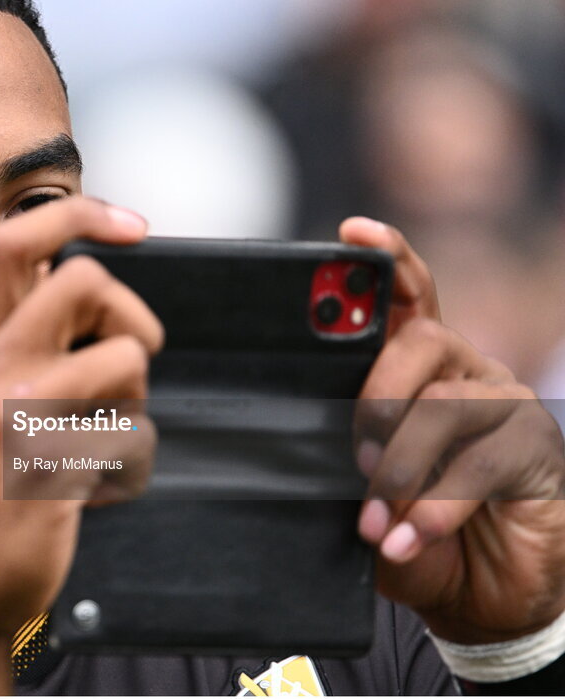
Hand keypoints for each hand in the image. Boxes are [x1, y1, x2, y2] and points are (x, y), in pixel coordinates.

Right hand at [0, 197, 162, 693]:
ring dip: (135, 397)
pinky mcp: (51, 460)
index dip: (79, 213)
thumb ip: (27, 343)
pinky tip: (93, 482)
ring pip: (127, 354)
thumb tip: (86, 289)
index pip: (15, 242)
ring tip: (101, 433)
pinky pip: (133, 433)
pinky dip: (130, 459)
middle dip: (130, 311)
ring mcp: (20, 411)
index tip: (132, 227)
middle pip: (85, 279)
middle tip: (127, 355)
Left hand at [341, 217, 564, 643]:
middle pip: (422, 340)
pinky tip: (409, 536)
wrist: (480, 595)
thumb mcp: (363, 489)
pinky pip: (482, 462)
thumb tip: (290, 431)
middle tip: (357, 456)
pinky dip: (436, 507)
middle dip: (378, 393)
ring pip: (447, 403)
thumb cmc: (411, 528)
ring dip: (403, 464)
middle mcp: (464, 372)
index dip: (386, 259)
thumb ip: (342, 452)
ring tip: (376, 513)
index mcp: (418, 369)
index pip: (408, 297)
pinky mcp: (537, 449)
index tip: (352, 234)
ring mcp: (505, 406)